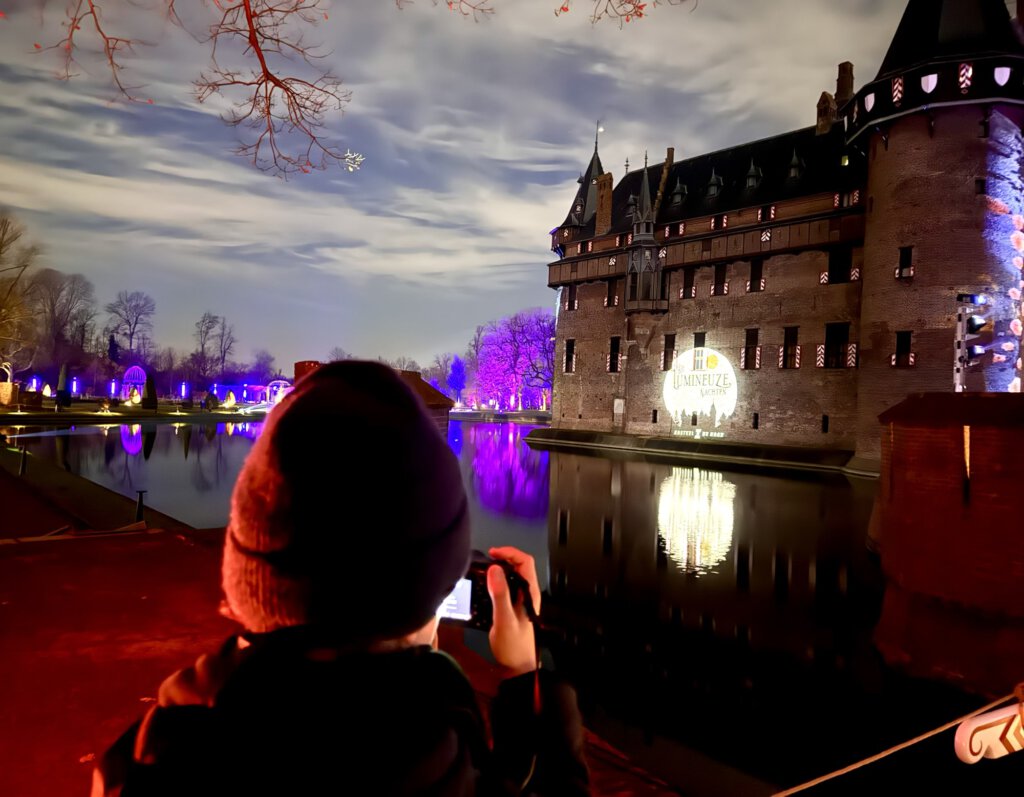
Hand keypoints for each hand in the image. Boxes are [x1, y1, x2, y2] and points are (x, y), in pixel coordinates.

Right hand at [486, 546, 540, 676]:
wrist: (516, 666)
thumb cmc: (512, 645)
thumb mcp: (504, 619)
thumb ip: (500, 594)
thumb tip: (494, 569)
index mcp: (529, 592)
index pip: (525, 562)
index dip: (510, 553)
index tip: (492, 553)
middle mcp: (527, 593)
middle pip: (519, 566)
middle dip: (504, 557)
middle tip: (486, 559)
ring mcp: (521, 600)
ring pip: (513, 575)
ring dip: (500, 568)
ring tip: (484, 569)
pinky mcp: (513, 606)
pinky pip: (507, 586)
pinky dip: (497, 580)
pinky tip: (485, 585)